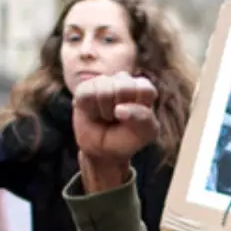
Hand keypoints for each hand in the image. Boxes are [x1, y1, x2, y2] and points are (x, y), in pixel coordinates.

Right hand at [72, 73, 157, 191]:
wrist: (103, 150)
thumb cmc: (127, 138)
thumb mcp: (144, 132)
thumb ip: (143, 117)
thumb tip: (119, 109)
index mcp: (144, 89)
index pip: (145, 90)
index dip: (137, 109)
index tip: (133, 121)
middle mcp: (124, 80)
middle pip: (122, 89)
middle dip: (118, 111)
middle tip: (117, 119)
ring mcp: (104, 82)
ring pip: (103, 92)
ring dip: (103, 112)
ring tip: (105, 117)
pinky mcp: (85, 87)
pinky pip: (86, 94)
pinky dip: (89, 110)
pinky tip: (93, 113)